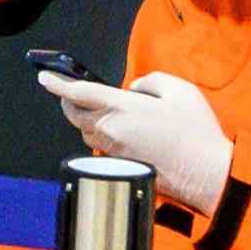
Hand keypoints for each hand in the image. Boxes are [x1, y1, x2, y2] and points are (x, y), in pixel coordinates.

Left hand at [43, 62, 232, 215]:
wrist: (205, 173)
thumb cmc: (195, 131)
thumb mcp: (179, 90)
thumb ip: (150, 81)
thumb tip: (132, 89)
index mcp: (123, 108)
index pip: (79, 93)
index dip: (58, 83)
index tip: (44, 77)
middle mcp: (112, 130)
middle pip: (75, 114)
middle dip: (69, 101)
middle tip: (71, 92)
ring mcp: (114, 151)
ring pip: (86, 132)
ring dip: (87, 119)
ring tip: (102, 110)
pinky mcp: (120, 166)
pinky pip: (101, 147)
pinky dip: (103, 135)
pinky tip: (121, 131)